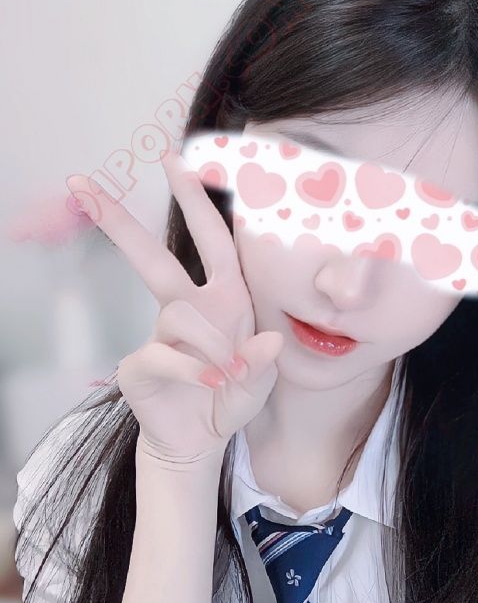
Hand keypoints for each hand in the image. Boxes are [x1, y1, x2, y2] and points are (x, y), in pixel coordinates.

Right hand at [66, 149, 283, 463]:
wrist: (202, 442)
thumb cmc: (231, 398)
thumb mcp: (262, 381)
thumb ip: (266, 362)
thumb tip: (269, 340)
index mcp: (225, 298)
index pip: (212, 240)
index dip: (198, 200)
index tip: (177, 160)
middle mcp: (190, 307)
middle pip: (154, 258)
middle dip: (121, 222)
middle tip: (82, 183)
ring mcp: (161, 334)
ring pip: (179, 314)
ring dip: (212, 344)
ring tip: (229, 375)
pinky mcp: (140, 364)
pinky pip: (166, 355)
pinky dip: (193, 371)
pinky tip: (211, 384)